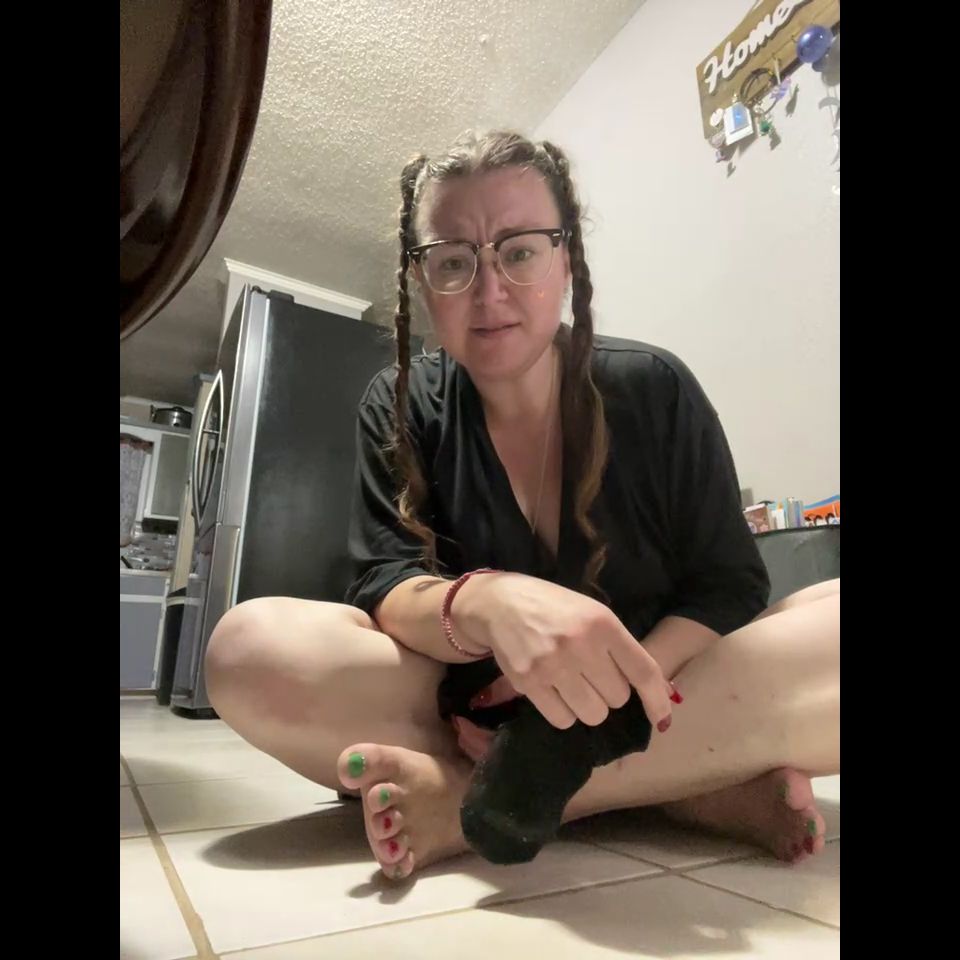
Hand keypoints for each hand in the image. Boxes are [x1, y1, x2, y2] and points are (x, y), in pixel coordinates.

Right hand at [453, 571, 674, 730]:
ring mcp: (552, 665)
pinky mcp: (528, 682)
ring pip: (593, 714)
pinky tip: (554, 690)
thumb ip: (621, 648)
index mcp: (603, 623)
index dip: (657, 700)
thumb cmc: (554, 608)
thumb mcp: (593, 614)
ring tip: (572, 684)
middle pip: (617, 698)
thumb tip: (659, 691)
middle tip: (591, 675)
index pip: (643, 671)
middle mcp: (580, 644)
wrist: (500, 603)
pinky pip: (562, 720)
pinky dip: (564, 712)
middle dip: (608, 692)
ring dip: (587, 706)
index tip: (662, 718)